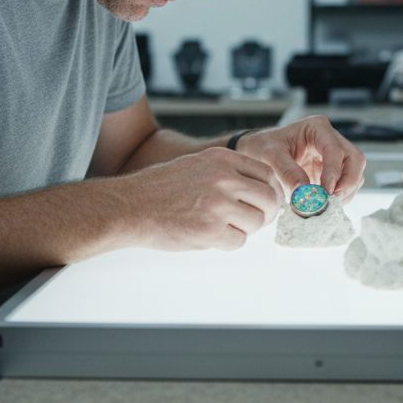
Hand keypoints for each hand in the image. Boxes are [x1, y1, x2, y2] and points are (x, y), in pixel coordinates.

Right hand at [115, 147, 283, 250]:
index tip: (265, 202)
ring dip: (244, 229)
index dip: (270, 191)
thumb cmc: (162, 189)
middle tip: (254, 220)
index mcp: (222, 159)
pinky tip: (209, 236)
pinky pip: (238, 241)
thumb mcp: (198, 164)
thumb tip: (261, 190)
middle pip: (269, 199)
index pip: (267, 174)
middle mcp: (224, 178)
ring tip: (222, 227)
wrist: (132, 206)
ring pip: (256, 222)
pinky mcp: (210, 230)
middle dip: (266, 213)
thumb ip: (228, 172)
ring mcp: (218, 204)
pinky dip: (228, 243)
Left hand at [235, 116, 365, 201]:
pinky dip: (339, 197)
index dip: (334, 171)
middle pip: (355, 159)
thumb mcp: (269, 156)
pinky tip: (324, 205)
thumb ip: (286, 172)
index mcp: (317, 128)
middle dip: (348, 182)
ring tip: (325, 206)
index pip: (335, 149)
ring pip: (355, 173)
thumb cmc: (262, 147)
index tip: (326, 191)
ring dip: (345, 192)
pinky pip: (346, 185)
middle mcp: (330, 140)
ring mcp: (333, 157)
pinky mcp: (331, 172)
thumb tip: (304, 192)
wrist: (256, 153)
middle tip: (333, 201)